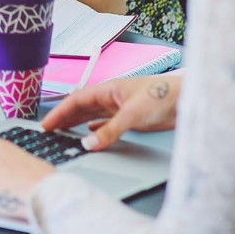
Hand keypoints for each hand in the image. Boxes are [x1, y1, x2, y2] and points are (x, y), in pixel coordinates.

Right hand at [43, 72, 181, 150]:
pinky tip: (91, 132)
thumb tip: (88, 144)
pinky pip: (107, 121)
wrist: (188, 100)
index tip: (46, 124)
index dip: (59, 112)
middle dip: (64, 118)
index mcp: (108, 89)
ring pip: (92, 114)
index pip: (76, 100)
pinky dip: (96, 127)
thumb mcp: (133, 114)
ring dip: (77, 123)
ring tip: (62, 132)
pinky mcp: (131, 116)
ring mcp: (121, 106)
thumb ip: (109, 130)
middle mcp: (111, 97)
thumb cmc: (162, 95)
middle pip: (81, 107)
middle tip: (49, 131)